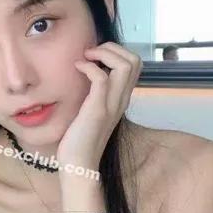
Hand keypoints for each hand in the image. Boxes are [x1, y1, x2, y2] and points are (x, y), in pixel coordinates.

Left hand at [56, 42, 142, 179]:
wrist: (79, 164)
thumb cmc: (80, 139)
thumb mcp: (91, 111)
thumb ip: (95, 95)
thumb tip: (86, 76)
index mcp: (120, 98)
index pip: (134, 65)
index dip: (116, 52)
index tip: (94, 56)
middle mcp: (121, 99)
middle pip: (134, 60)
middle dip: (112, 48)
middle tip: (91, 54)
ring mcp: (111, 104)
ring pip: (125, 65)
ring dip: (104, 53)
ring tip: (86, 58)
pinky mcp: (97, 109)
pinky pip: (100, 77)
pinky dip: (88, 66)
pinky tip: (77, 69)